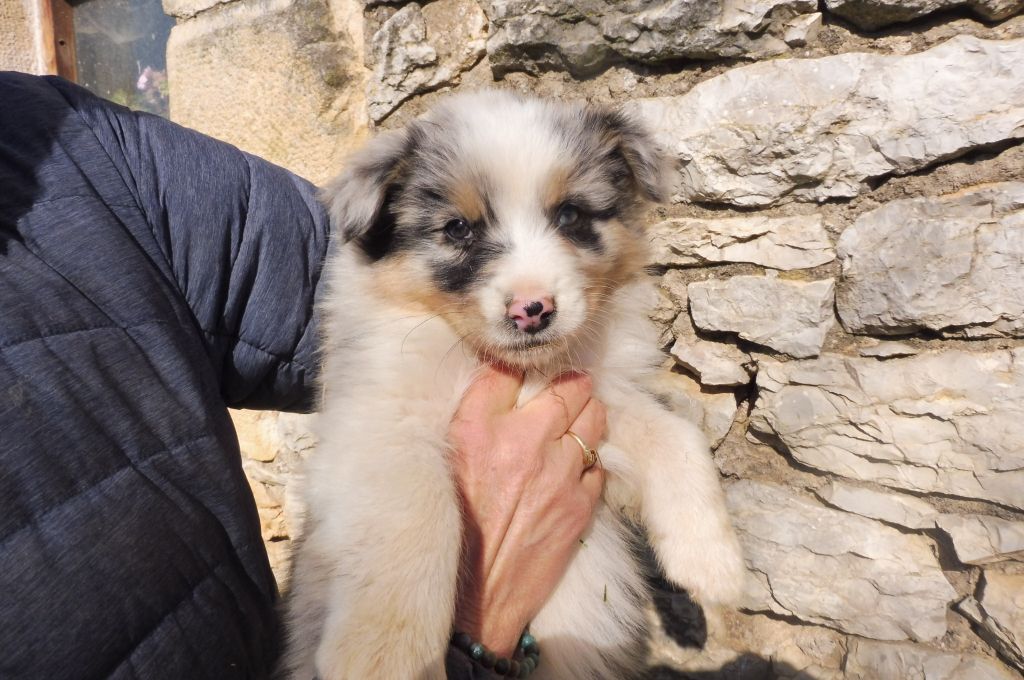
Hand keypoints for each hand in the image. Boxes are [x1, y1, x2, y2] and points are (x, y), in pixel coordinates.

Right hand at [449, 365, 605, 656]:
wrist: (475, 597)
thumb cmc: (454, 527)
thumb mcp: (448, 461)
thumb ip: (473, 417)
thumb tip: (499, 383)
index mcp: (477, 428)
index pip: (507, 371)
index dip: (518, 369)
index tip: (522, 376)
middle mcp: (521, 442)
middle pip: (568, 386)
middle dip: (568, 384)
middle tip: (561, 392)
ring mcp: (558, 472)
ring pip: (594, 417)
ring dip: (587, 415)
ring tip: (573, 424)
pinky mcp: (581, 503)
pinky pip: (598, 462)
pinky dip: (588, 459)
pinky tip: (572, 469)